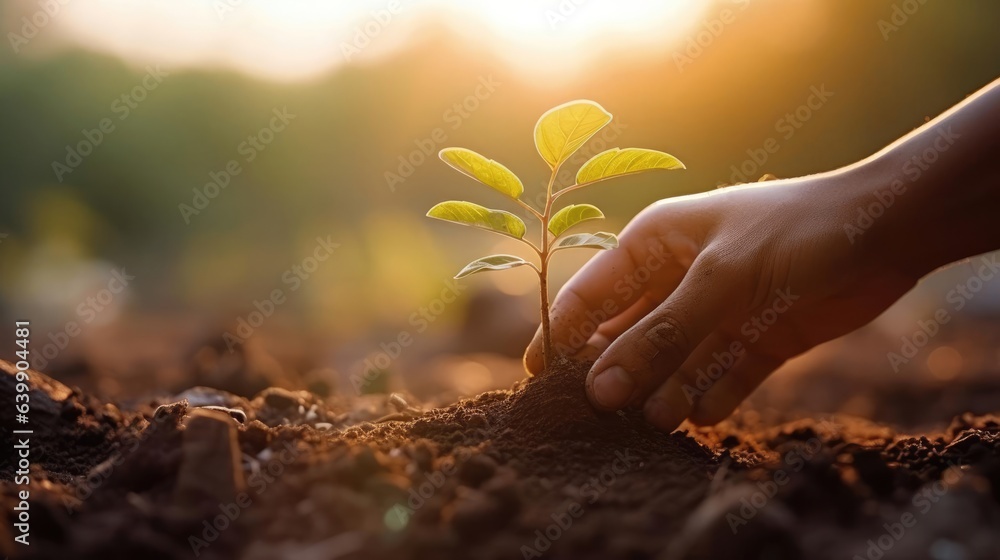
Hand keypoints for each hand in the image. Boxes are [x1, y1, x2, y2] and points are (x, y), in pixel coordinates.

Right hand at [524, 168, 917, 431]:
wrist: (886, 231)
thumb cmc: (793, 233)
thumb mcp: (719, 281)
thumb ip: (659, 337)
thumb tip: (600, 388)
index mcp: (654, 243)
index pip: (589, 293)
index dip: (559, 333)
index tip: (539, 378)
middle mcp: (677, 277)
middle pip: (627, 334)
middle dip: (615, 372)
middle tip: (602, 413)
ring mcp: (716, 310)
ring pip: (671, 362)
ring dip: (663, 390)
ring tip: (659, 417)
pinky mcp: (754, 338)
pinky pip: (719, 376)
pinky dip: (712, 396)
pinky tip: (706, 412)